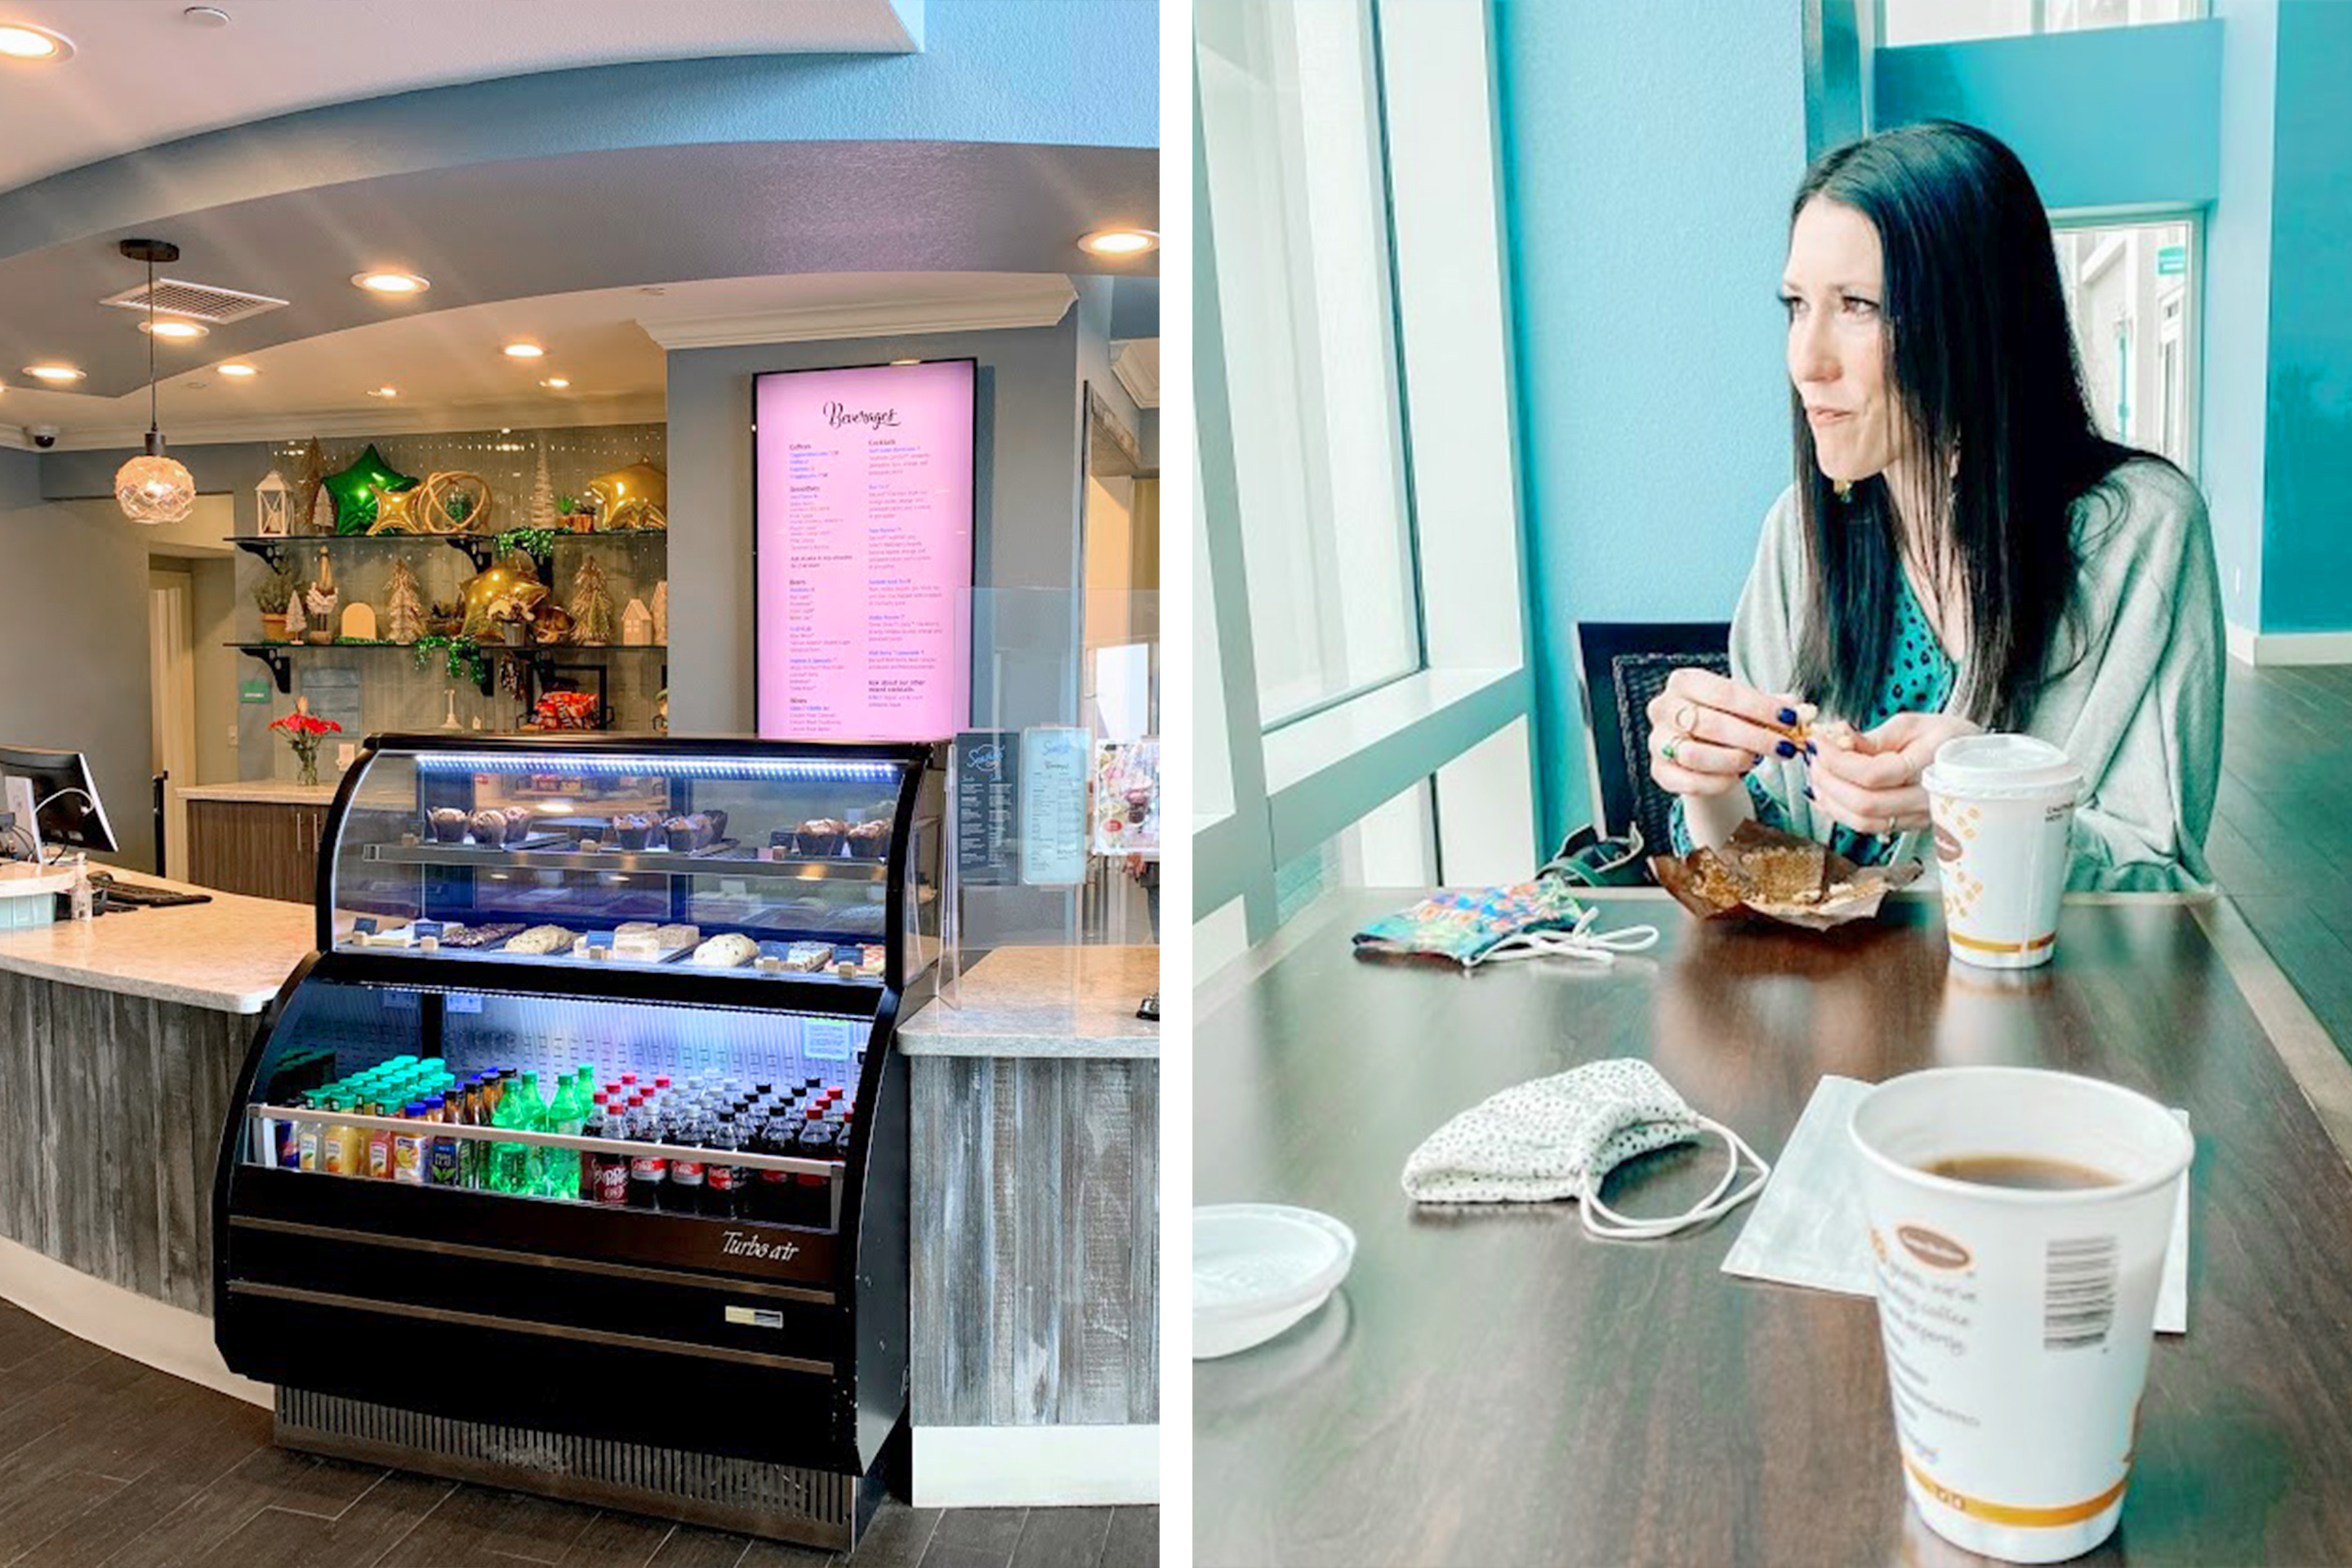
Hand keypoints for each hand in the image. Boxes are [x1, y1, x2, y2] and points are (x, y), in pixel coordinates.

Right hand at [1646, 669, 1811, 798]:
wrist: (1699, 749)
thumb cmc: (1722, 720)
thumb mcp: (1745, 706)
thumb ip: (1770, 706)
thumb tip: (1799, 709)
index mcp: (1684, 682)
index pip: (1724, 692)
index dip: (1759, 707)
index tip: (1788, 719)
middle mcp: (1664, 708)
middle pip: (1711, 724)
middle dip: (1755, 737)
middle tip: (1784, 747)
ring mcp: (1657, 740)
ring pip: (1697, 755)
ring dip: (1735, 760)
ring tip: (1756, 761)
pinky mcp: (1659, 771)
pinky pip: (1689, 781)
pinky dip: (1718, 782)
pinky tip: (1736, 778)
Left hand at [1805, 711, 1980, 836]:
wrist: (1978, 761)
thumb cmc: (1948, 737)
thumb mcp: (1914, 724)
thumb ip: (1875, 736)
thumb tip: (1838, 737)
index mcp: (1931, 767)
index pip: (1874, 775)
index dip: (1837, 761)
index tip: (1819, 742)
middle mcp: (1926, 800)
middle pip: (1865, 805)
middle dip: (1828, 782)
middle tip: (1813, 759)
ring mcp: (1918, 817)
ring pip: (1864, 824)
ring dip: (1830, 802)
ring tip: (1816, 776)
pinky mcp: (1908, 825)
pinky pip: (1869, 827)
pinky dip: (1840, 812)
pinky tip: (1827, 794)